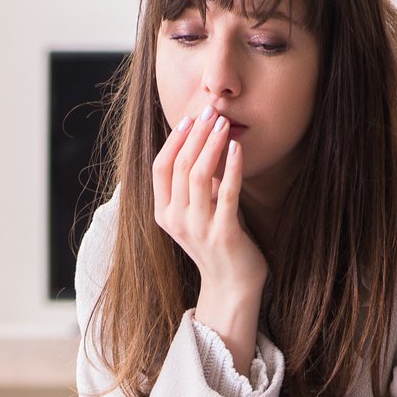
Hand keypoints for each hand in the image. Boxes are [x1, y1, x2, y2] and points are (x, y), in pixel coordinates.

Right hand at [151, 107, 266, 363]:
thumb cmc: (217, 244)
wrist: (232, 286)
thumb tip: (201, 143)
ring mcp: (198, 228)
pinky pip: (226, 193)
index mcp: (164, 214)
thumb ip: (194, 185)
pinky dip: (231, 167)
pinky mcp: (223, 234)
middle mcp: (176, 220)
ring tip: (223, 122)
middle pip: (180, 165)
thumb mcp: (197, 212)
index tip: (189, 117)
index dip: (174, 139)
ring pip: (198, 175)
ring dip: (211, 144)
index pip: (160, 167)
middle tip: (210, 110)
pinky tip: (237, 148)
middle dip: (195, 134)